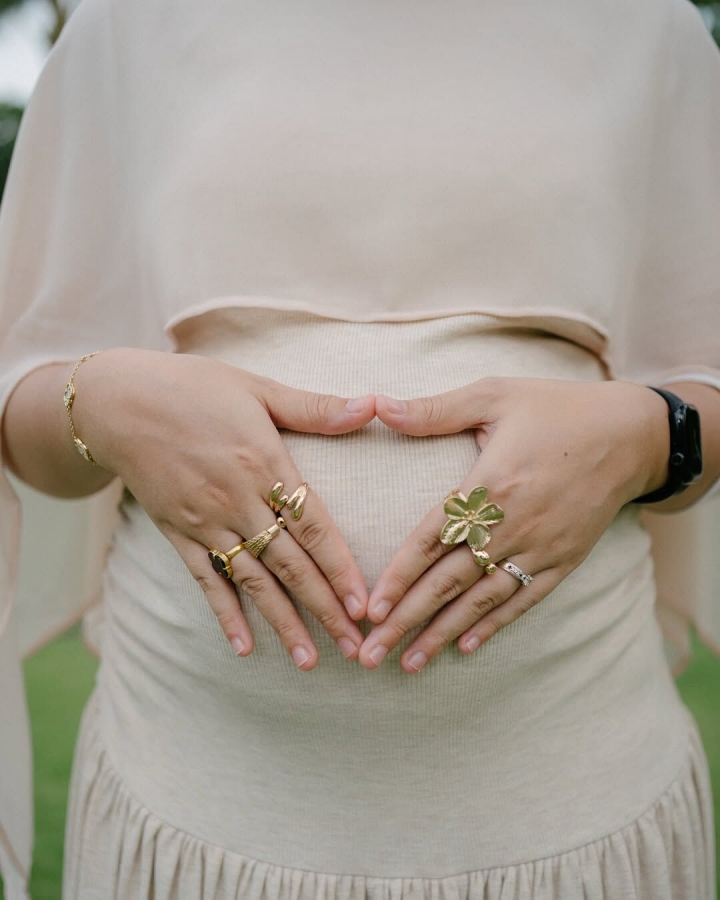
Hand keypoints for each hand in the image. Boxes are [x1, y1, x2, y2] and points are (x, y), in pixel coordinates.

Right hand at [75, 348, 375, 669]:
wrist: (117, 403)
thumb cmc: (194, 388)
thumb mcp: (258, 389)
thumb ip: (315, 408)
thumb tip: (373, 405)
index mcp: (264, 463)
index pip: (313, 527)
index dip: (340, 568)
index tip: (365, 605)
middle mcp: (237, 500)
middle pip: (290, 564)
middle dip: (325, 609)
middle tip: (355, 647)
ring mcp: (205, 521)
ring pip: (253, 582)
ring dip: (283, 623)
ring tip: (310, 661)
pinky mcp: (177, 533)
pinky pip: (205, 580)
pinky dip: (225, 614)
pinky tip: (244, 648)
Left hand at [358, 377, 668, 672]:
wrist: (631, 434)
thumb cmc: (556, 409)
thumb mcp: (494, 395)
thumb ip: (434, 409)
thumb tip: (377, 404)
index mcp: (490, 485)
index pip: (432, 539)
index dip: (399, 576)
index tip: (370, 609)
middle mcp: (512, 525)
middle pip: (449, 581)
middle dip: (407, 620)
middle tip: (371, 654)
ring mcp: (540, 547)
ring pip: (482, 600)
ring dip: (442, 634)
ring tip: (408, 665)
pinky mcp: (564, 560)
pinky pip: (523, 599)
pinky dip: (494, 625)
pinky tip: (466, 647)